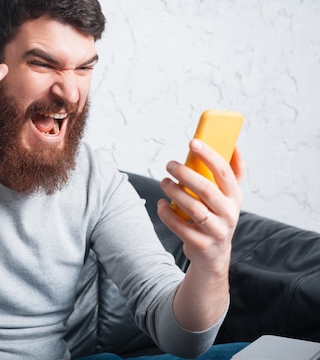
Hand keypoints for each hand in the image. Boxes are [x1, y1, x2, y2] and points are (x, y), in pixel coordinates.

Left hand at [157, 139, 245, 271]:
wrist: (213, 255)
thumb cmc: (218, 217)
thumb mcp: (229, 198)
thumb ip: (233, 174)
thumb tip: (234, 146)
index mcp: (235, 197)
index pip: (225, 172)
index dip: (209, 155)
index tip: (193, 142)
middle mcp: (229, 214)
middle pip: (206, 189)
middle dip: (185, 174)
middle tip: (169, 164)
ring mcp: (216, 231)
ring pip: (193, 207)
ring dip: (174, 192)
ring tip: (164, 182)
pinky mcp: (200, 244)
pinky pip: (179, 226)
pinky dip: (166, 213)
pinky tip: (160, 203)